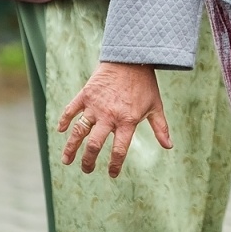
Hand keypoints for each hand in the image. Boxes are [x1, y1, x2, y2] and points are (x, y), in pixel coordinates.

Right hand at [57, 62, 171, 176]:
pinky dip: (64, 120)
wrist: (132, 57)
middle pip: (94, 145)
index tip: (112, 174)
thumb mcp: (156, 106)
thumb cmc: (145, 83)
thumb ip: (160, 128)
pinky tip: (61, 130)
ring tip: (66, 161)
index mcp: (127, 121)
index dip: (115, 165)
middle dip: (89, 161)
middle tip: (87, 170)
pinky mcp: (86, 94)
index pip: (119, 150)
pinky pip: (71, 110)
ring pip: (79, 131)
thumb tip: (169, 147)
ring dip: (71, 148)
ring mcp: (95, 105)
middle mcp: (109, 116)